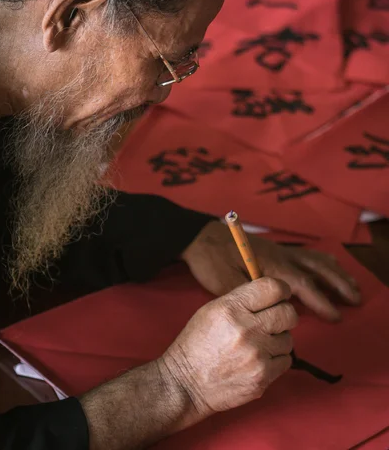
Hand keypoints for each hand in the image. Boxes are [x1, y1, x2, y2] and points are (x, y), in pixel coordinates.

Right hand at [161, 277, 296, 417]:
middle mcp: (247, 330)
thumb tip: (272, 294)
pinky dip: (276, 359)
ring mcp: (256, 355)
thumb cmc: (198, 343)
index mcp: (232, 308)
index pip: (273, 288)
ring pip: (288, 339)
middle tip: (274, 320)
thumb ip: (242, 300)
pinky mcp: (262, 377)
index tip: (282, 295)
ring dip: (278, 339)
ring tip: (259, 343)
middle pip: (288, 314)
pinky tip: (259, 359)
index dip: (282, 290)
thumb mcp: (213, 310)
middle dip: (285, 315)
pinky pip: (285, 361)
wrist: (185, 383)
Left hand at [182, 220, 360, 321]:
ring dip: (334, 271)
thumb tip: (270, 315)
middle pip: (316, 268)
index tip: (336, 317)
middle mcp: (279, 254)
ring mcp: (277, 249)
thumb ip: (248, 297)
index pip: (302, 284)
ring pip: (313, 258)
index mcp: (270, 264)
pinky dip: (321, 260)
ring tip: (350, 284)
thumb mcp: (223, 283)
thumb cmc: (210, 260)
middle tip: (355, 299)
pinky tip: (327, 265)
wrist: (198, 236)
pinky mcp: (272, 249)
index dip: (321, 301)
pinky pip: (304, 253)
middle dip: (337, 284)